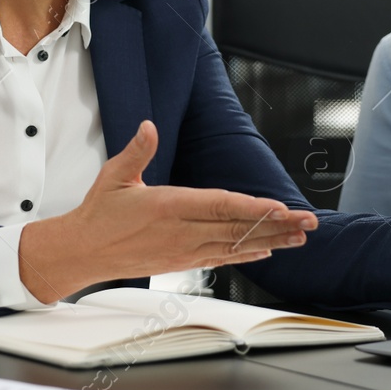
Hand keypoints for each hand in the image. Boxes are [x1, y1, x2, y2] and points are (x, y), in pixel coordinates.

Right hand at [17, 121, 317, 302]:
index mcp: (167, 206)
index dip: (252, 208)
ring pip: (234, 245)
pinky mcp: (181, 262)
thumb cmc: (99, 213)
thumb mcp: (114, 176)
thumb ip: (137, 151)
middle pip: (236, 227)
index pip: (219, 205)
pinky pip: (221, 258)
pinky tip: (265, 251)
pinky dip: (245, 254)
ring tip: (298, 238)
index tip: (279, 207)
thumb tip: (148, 127)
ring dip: (269, 241)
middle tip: (307, 222)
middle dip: (276, 225)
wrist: (83, 252)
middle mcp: (181, 231)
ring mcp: (183, 250)